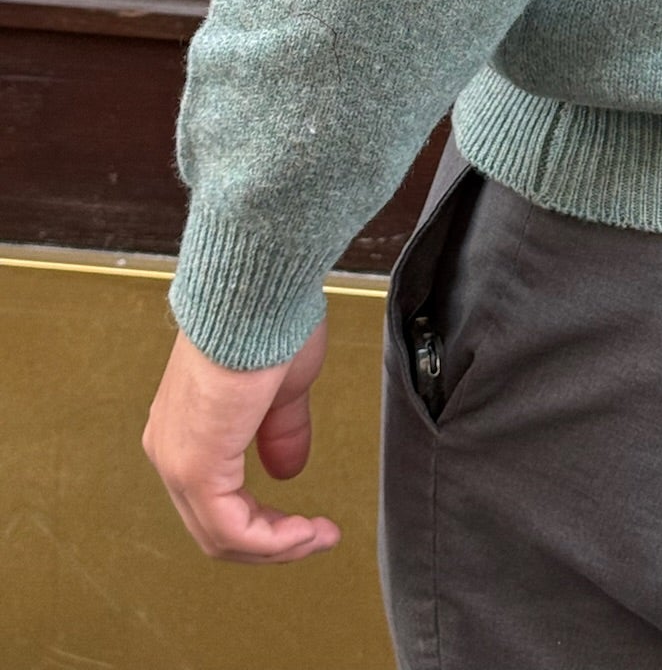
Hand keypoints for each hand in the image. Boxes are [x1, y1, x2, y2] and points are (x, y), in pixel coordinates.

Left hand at [142, 314, 341, 561]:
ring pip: (220, 534)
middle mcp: (172, 446)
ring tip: (316, 536)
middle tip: (316, 536)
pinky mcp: (195, 466)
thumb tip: (287, 468)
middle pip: (216, 525)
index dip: (267, 520)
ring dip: (277, 545)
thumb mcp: (282, 387)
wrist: (255, 290)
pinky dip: (272, 540)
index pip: (217, 499)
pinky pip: (230, 528)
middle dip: (273, 540)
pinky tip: (303, 531)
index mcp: (188, 426)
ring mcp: (178, 459)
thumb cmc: (267, 316)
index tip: (309, 522)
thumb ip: (281, 431)